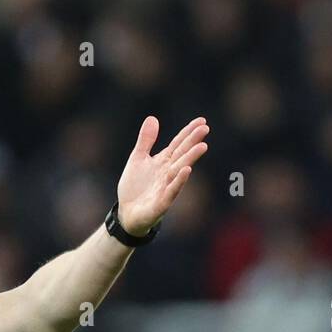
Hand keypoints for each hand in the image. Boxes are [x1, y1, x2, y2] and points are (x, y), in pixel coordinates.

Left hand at [115, 116, 209, 234]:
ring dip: (191, 158)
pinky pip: (171, 191)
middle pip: (182, 155)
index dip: (188, 132)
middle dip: (193, 142)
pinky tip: (186, 171)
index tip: (202, 121)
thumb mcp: (137, 159)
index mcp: (163, 161)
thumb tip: (152, 118)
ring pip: (179, 171)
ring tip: (202, 146)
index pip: (178, 144)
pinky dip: (178, 181)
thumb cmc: (135, 187)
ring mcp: (166, 187)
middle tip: (205, 128)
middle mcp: (168, 173)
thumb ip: (146, 141)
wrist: (126, 213)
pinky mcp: (161, 203)